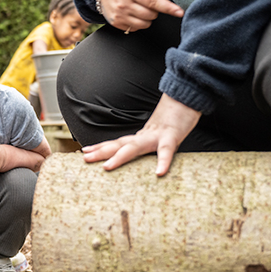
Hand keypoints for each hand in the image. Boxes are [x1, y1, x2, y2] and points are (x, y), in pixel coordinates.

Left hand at [81, 94, 200, 175]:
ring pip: (135, 146)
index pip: (117, 143)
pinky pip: (167, 150)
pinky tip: (159, 173)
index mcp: (140, 137)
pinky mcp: (172, 136)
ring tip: (107, 167)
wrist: (186, 99)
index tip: (84, 151)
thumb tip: (136, 155)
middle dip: (101, 152)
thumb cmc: (173, 121)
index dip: (100, 147)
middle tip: (84, 158)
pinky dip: (163, 161)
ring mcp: (157, 136)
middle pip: (119, 144)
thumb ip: (147, 145)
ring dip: (120, 156)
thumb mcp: (157, 136)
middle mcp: (144, 136)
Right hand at [98, 0, 183, 32]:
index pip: (152, 1)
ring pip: (144, 24)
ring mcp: (118, 15)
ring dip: (147, 17)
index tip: (179, 12)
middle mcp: (123, 4)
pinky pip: (135, 28)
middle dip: (155, 10)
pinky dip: (138, 22)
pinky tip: (132, 12)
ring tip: (140, 7)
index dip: (168, 8)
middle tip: (148, 1)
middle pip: (151, 15)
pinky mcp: (115, 22)